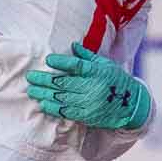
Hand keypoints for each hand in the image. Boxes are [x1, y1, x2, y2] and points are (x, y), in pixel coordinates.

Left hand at [26, 43, 151, 129]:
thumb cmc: (116, 80)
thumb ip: (88, 56)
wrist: (130, 105)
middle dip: (44, 80)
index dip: (62, 63)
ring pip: (62, 98)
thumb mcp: (105, 65)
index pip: (77, 65)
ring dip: (44, 94)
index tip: (48, 60)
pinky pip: (67, 111)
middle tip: (30, 77)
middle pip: (64, 82)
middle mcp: (92, 87)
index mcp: (97, 72)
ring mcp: (89, 102)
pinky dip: (54, 108)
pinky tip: (44, 104)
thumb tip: (73, 45)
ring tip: (32, 90)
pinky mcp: (87, 115)